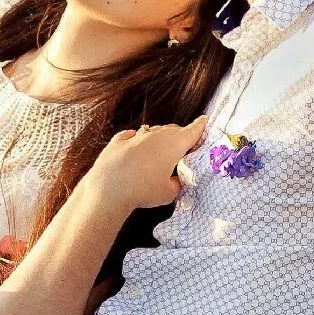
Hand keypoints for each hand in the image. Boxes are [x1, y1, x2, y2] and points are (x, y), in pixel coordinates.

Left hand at [84, 118, 211, 211]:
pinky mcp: (118, 141)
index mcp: (173, 145)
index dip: (200, 126)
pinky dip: (135, 139)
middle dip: (180, 135)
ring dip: (159, 137)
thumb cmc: (143, 191)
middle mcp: (156, 136)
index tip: (205, 120)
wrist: (108, 188)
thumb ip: (177, 183)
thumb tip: (176, 179)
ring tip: (160, 150)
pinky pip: (130, 136)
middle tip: (183, 146)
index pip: (192, 131)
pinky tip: (134, 144)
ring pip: (153, 131)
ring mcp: (136, 136)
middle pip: (173, 130)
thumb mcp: (169, 193)